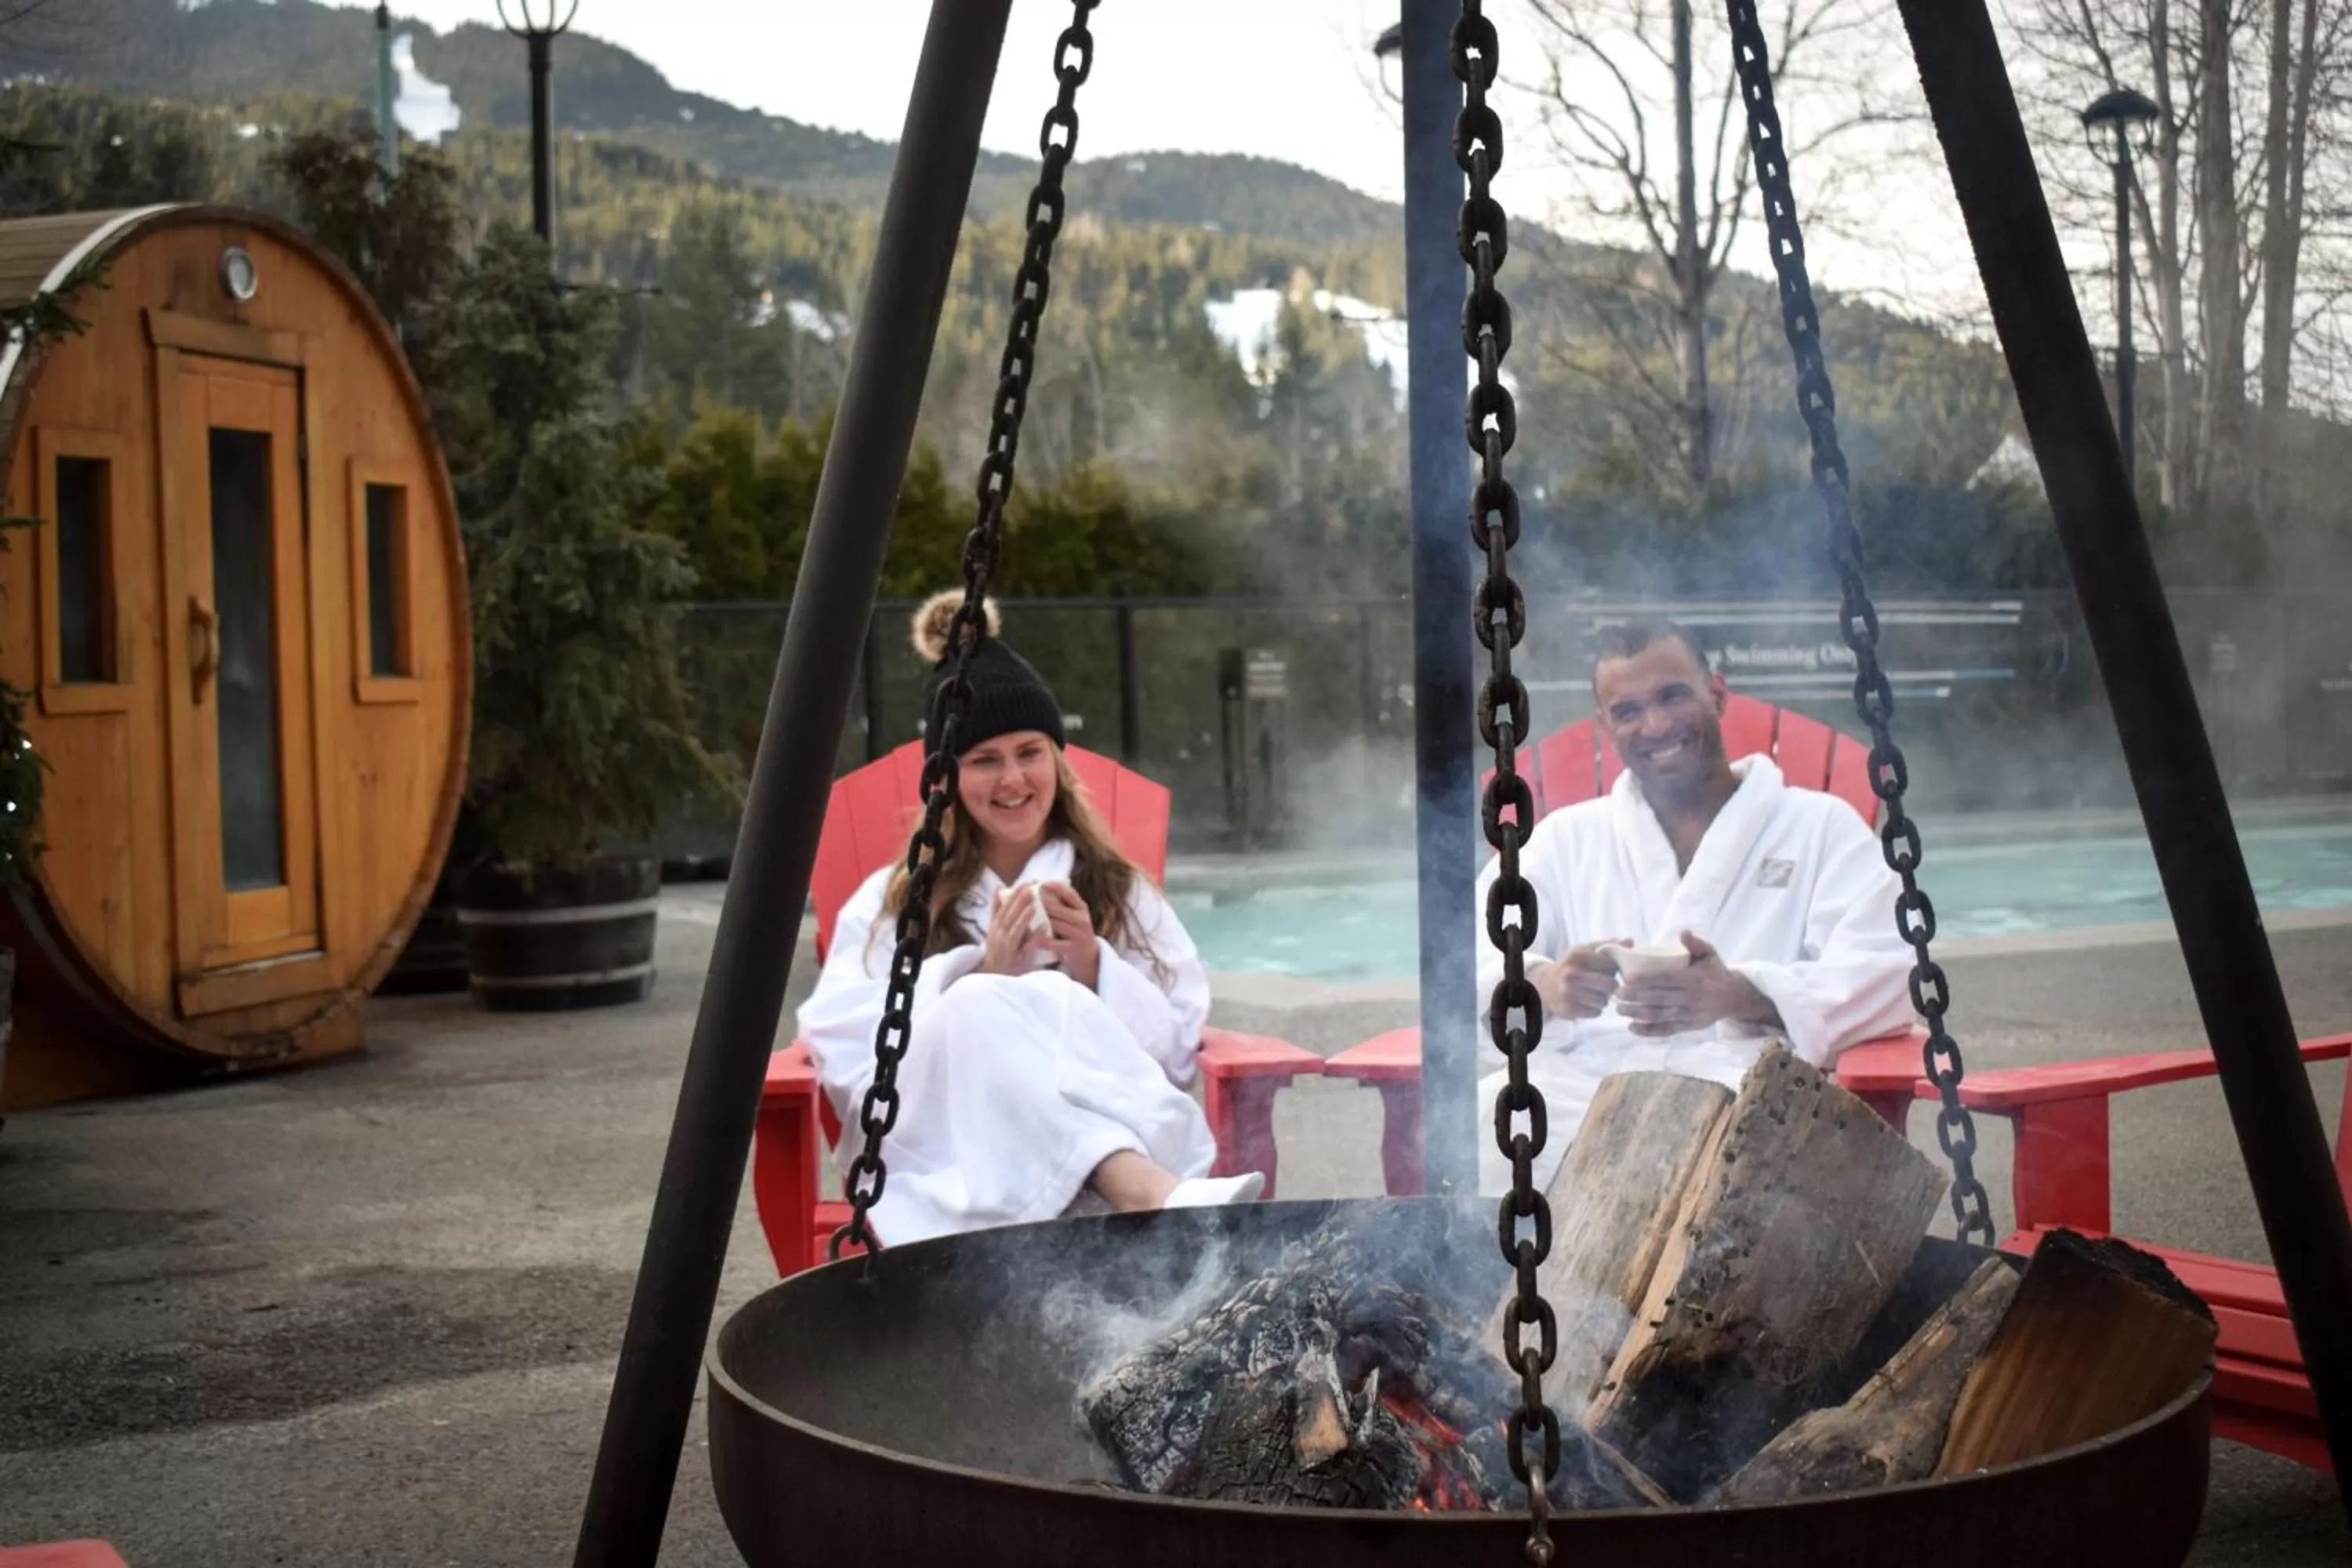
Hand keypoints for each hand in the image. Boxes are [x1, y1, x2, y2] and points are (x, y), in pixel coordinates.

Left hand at [977, 883, 1050, 975]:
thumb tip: (1042, 929)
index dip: (1024, 918)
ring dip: (1012, 896)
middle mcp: (999, 936)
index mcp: (1009, 946)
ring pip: (1003, 910)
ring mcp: (994, 930)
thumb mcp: (1026, 962)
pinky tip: (999, 888)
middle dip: (1019, 901)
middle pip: (1009, 916)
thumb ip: (1032, 946)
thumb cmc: (1013, 969)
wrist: (993, 973)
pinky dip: (995, 899)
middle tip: (1031, 888)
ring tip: (1023, 884)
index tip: (1033, 907)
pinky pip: (993, 911)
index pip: (1016, 930)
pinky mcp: (991, 926)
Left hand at [1035, 880, 1100, 989]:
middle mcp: (1082, 919)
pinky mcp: (1072, 948)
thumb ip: (1061, 902)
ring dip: (1038, 921)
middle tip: (1025, 900)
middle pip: (1057, 908)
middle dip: (1041, 904)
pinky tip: (1029, 939)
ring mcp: (1078, 934)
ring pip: (1054, 924)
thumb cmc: (1073, 930)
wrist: (1087, 956)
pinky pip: (1053, 943)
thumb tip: (1040, 884)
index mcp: (1081, 908)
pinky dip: (1040, 940)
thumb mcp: (1072, 914)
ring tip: (1022, 918)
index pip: (1069, 893)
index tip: (1041, 883)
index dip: (1056, 887)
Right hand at [1529, 939, 1630, 1021]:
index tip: (1607, 970)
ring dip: (1602, 999)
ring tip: (1594, 993)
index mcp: (1578, 955)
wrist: (1545, 984)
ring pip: (1604, 1001)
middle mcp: (1571, 973)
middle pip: (1610, 985)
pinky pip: (1595, 1013)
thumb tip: (1631, 941)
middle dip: (1610, 986)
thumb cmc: (1572, 965)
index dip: (1613, 969)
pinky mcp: (1568, 1009)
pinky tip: (1586, 1002)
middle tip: (1603, 984)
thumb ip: (1609, 945)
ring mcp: (1568, 992)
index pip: (1612, 965)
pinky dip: (1594, 1009)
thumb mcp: (1586, 950)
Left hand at [1615, 931, 1780, 1037]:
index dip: (1645, 979)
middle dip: (1635, 997)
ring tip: (1619, 1009)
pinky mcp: (1689, 1027)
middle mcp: (1693, 997)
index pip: (1666, 978)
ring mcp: (1691, 1014)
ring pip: (1660, 1015)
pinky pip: (1667, 1031)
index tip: (1626, 978)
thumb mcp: (1709, 954)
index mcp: (1695, 978)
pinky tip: (1632, 1027)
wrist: (1734, 997)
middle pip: (1659, 998)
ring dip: (1637, 1014)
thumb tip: (1683, 932)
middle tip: (1615, 993)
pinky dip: (1648, 1031)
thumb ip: (1695, 944)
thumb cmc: (1715, 971)